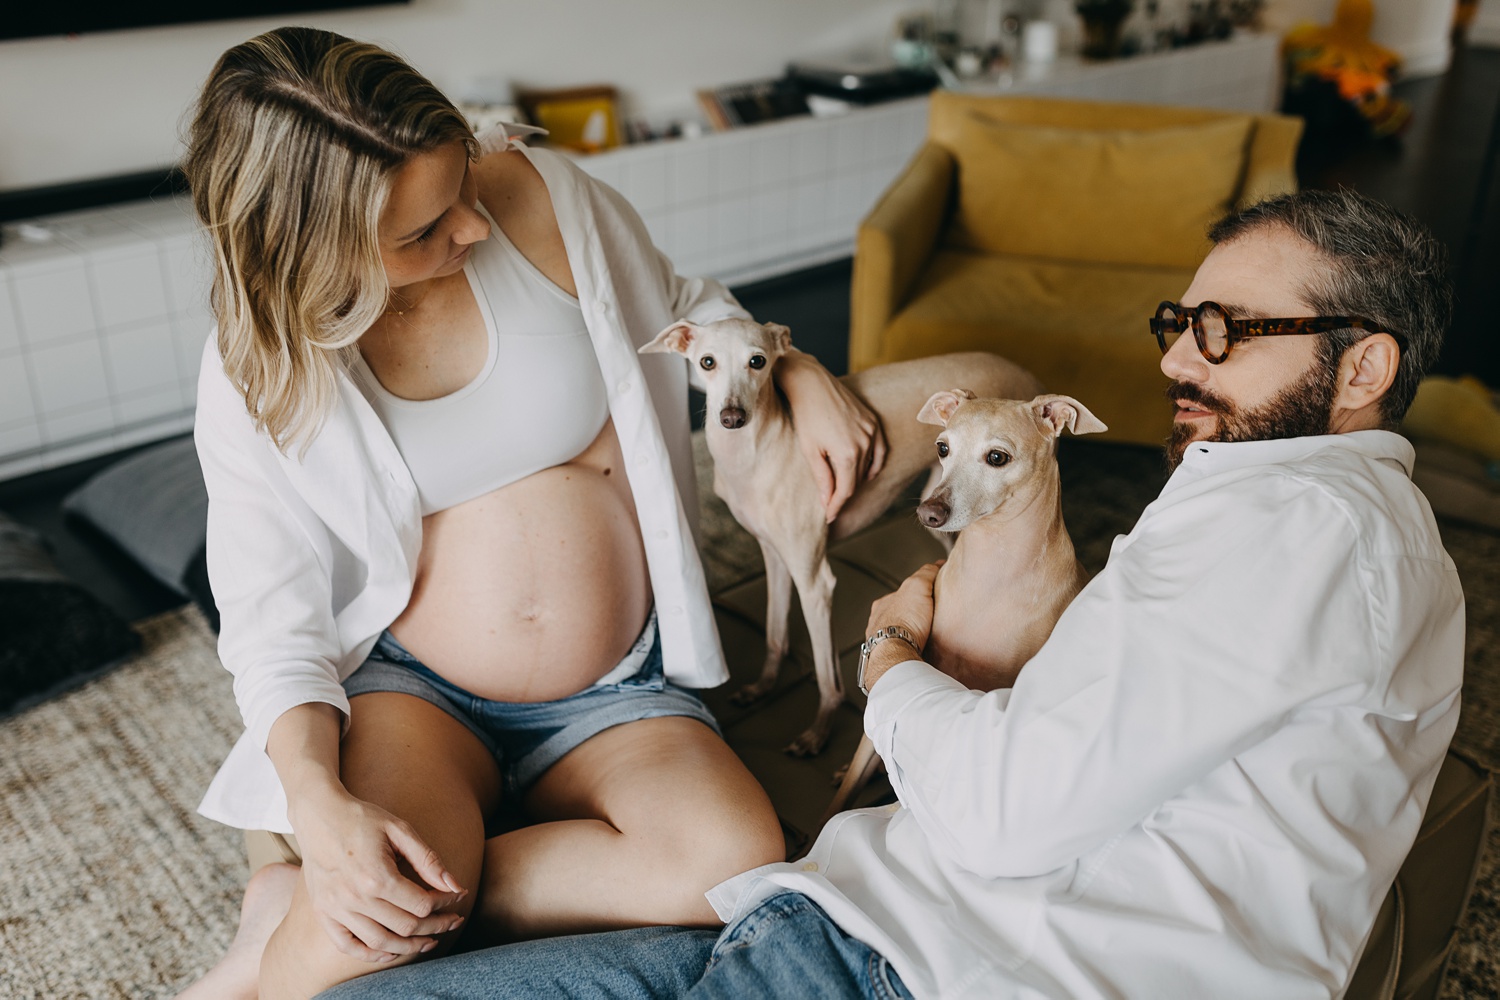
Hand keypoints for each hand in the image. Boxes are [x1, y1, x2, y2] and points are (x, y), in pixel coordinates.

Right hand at [290, 788, 467, 962]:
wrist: (318, 815)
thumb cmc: (362, 818)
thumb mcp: (399, 830)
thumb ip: (428, 860)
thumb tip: (455, 885)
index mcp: (377, 876)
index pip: (422, 904)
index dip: (445, 903)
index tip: (457, 896)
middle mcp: (355, 898)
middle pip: (406, 926)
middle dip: (437, 925)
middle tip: (454, 920)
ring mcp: (336, 909)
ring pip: (381, 943)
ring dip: (410, 947)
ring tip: (430, 941)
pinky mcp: (323, 913)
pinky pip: (348, 946)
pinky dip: (372, 955)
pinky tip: (392, 952)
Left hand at [775, 349, 887, 522]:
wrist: (812, 383)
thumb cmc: (806, 416)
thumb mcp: (811, 451)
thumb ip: (822, 478)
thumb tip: (828, 502)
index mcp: (848, 454)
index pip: (846, 491)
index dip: (836, 506)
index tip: (828, 517)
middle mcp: (865, 444)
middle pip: (856, 480)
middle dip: (843, 494)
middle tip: (830, 505)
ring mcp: (871, 432)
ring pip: (868, 467)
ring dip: (856, 480)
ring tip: (842, 489)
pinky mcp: (873, 422)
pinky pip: (879, 450)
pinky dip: (873, 464)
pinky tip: (864, 472)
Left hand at [863, 561, 942, 691]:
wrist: (896, 654)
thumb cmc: (904, 621)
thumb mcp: (917, 586)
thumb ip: (926, 573)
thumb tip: (937, 564)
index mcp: (882, 604)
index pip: (901, 593)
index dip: (917, 593)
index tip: (929, 595)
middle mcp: (878, 623)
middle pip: (899, 615)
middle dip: (913, 616)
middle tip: (930, 619)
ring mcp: (882, 643)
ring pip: (899, 635)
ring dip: (911, 635)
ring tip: (928, 638)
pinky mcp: (889, 659)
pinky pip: (902, 651)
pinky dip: (910, 649)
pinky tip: (921, 652)